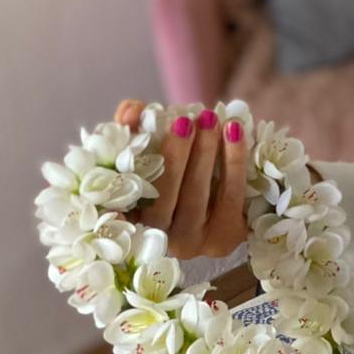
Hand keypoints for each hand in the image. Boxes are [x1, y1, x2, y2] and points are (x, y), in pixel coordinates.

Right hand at [113, 98, 247, 259]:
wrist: (216, 194)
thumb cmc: (171, 165)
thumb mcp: (146, 147)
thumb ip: (132, 129)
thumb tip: (131, 112)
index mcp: (129, 222)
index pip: (119, 211)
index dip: (118, 196)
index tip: (122, 173)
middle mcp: (157, 238)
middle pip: (163, 198)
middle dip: (175, 156)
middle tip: (184, 122)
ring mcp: (193, 241)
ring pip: (197, 195)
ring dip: (205, 153)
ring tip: (209, 118)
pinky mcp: (226, 236)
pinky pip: (230, 195)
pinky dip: (234, 160)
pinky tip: (234, 130)